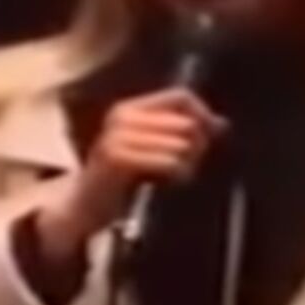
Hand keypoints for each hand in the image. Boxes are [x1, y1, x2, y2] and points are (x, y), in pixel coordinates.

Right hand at [36, 87, 226, 261]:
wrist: (83, 208)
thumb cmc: (120, 180)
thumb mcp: (151, 150)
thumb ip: (180, 132)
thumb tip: (221, 123)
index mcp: (131, 108)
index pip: (179, 96)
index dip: (202, 114)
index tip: (213, 135)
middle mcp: (122, 116)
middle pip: (184, 121)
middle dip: (198, 144)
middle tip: (191, 165)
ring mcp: (116, 136)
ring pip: (179, 142)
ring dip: (189, 163)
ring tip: (181, 176)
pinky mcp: (116, 158)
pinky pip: (167, 160)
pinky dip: (177, 172)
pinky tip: (175, 181)